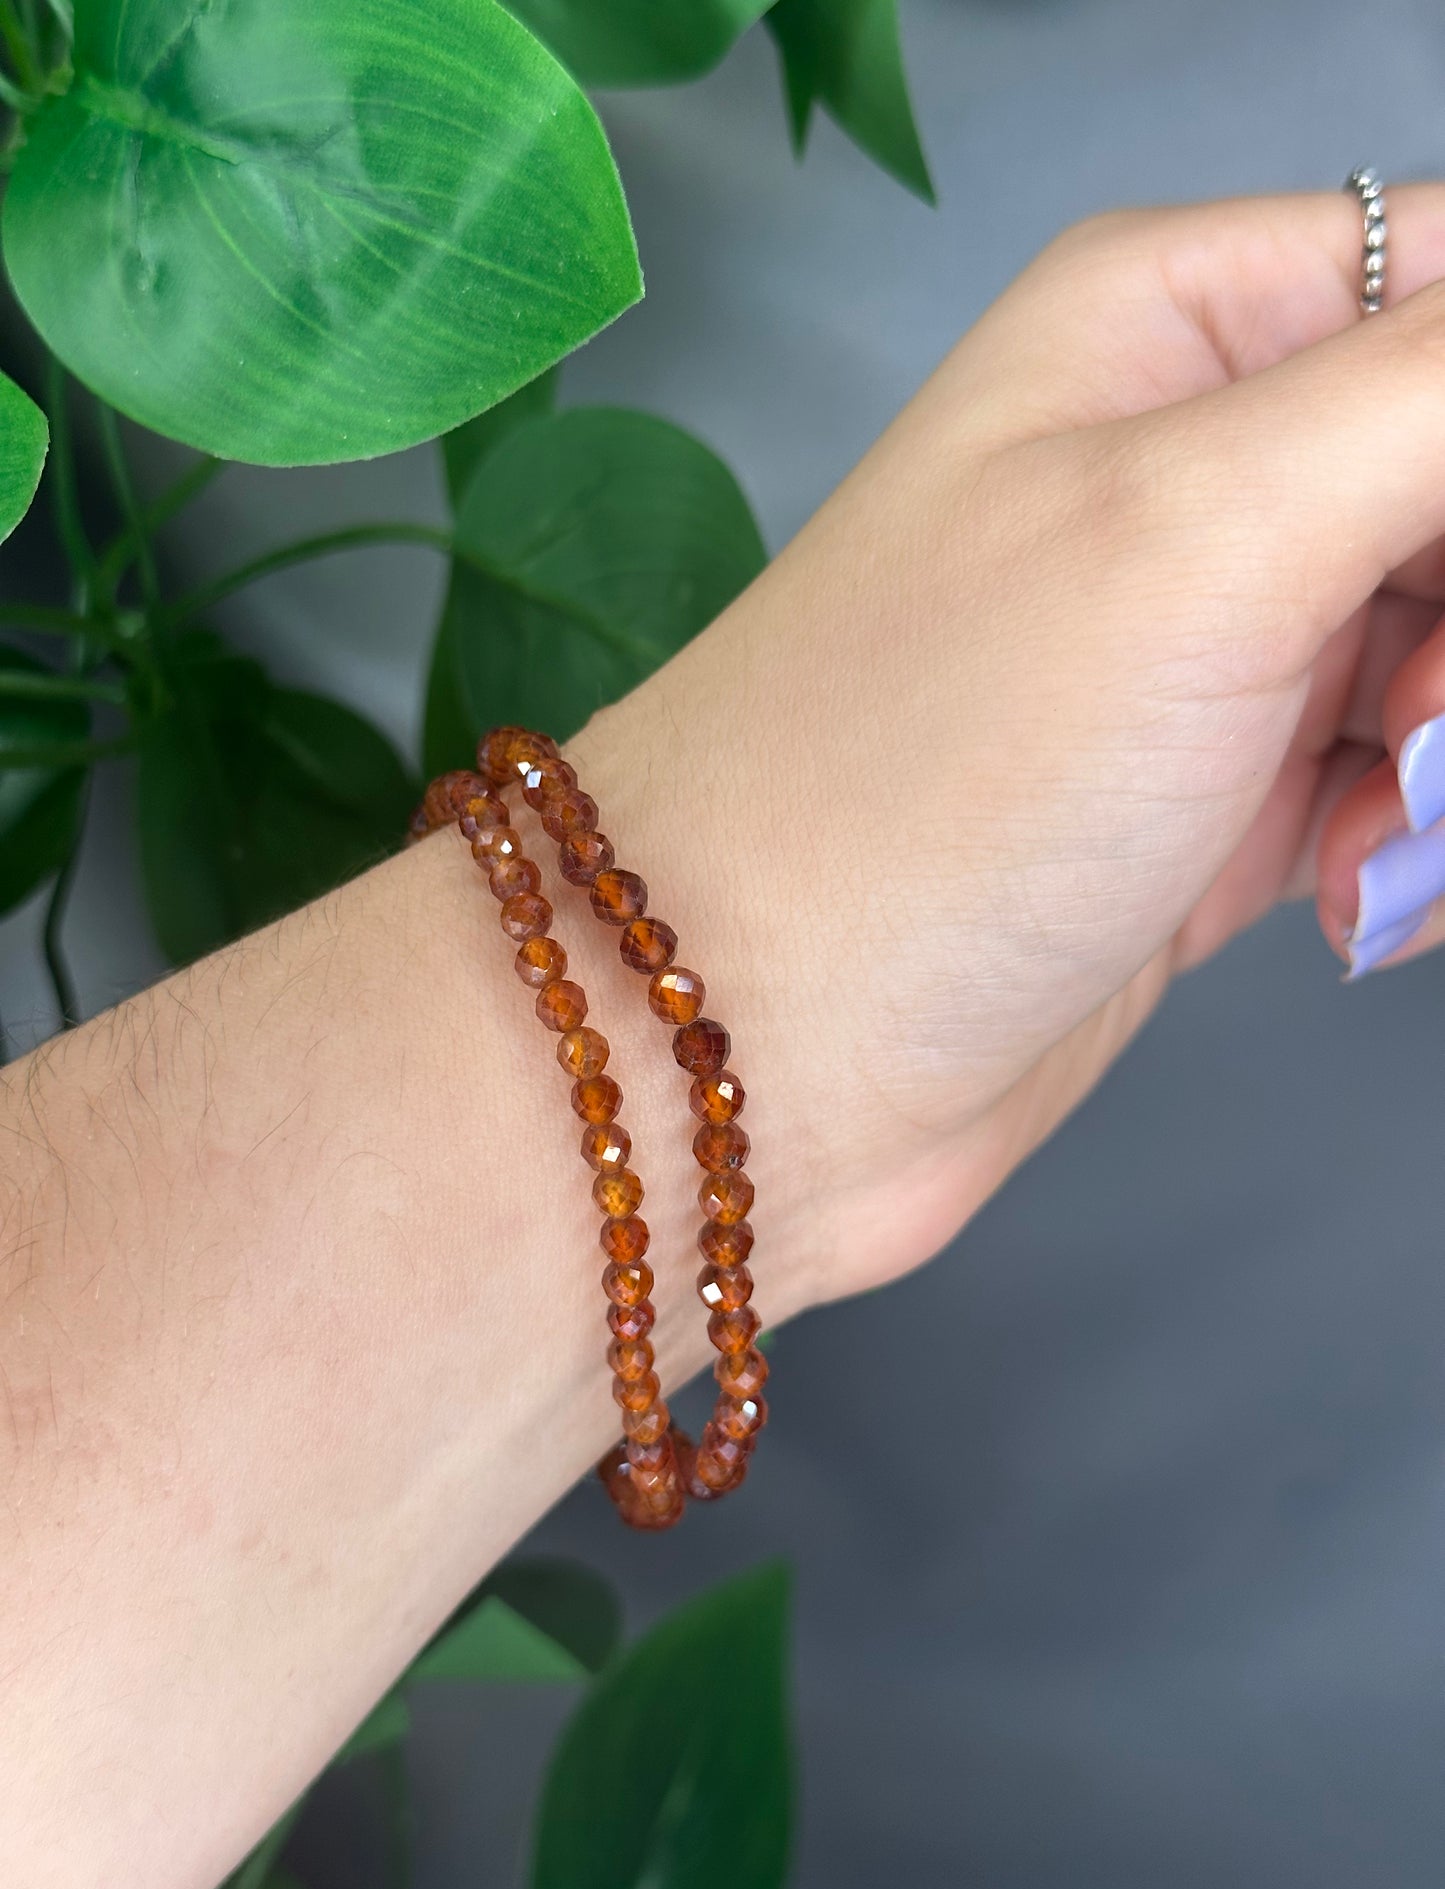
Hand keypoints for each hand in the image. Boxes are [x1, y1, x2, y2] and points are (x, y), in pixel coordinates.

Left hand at [573, 186, 1444, 1306]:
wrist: (754, 1044)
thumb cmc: (915, 785)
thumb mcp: (1202, 530)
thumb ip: (1427, 398)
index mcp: (1172, 326)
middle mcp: (1186, 464)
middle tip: (1422, 736)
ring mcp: (1200, 639)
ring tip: (1373, 842)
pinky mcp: (1206, 795)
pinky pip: (1399, 778)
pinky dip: (1410, 841)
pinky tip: (1343, 897)